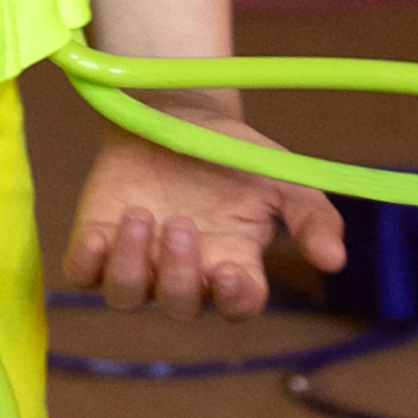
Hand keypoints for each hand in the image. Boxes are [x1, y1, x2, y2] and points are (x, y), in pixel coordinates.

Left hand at [61, 121, 345, 320]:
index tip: (226, 272)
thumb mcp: (281, 178)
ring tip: (140, 215)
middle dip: (177, 272)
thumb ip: (312, 218)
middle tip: (179, 224)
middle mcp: (183, 273)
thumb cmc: (230, 151)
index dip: (232, 300)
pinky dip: (89, 264)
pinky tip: (98, 237)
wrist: (172, 112)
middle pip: (178, 305)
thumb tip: (334, 261)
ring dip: (132, 264)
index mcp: (231, 263)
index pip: (236, 306)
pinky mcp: (97, 243)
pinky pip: (83, 277)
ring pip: (127, 296)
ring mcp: (138, 261)